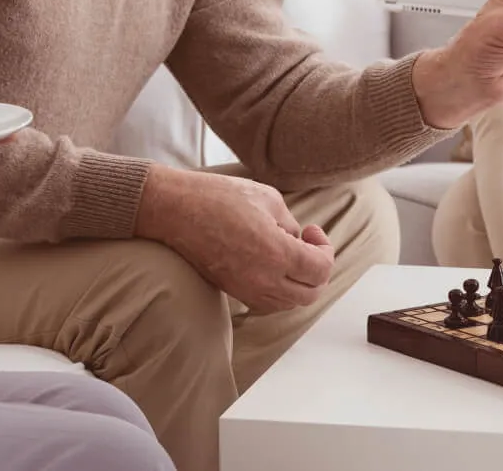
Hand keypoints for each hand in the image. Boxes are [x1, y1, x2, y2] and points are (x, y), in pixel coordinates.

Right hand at [134, 166, 334, 312]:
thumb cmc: (220, 197)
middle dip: (318, 270)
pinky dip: (281, 290)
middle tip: (308, 244)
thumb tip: (298, 240)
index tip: (312, 230)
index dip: (326, 249)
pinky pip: (269, 303)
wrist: (176, 210)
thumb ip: (291, 223)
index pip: (321, 270)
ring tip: (290, 252)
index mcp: (277, 253)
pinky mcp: (233, 292)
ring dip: (300, 282)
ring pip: (290, 303)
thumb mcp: (268, 198)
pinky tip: (272, 263)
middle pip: (311, 294)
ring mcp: (247, 290)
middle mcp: (264, 280)